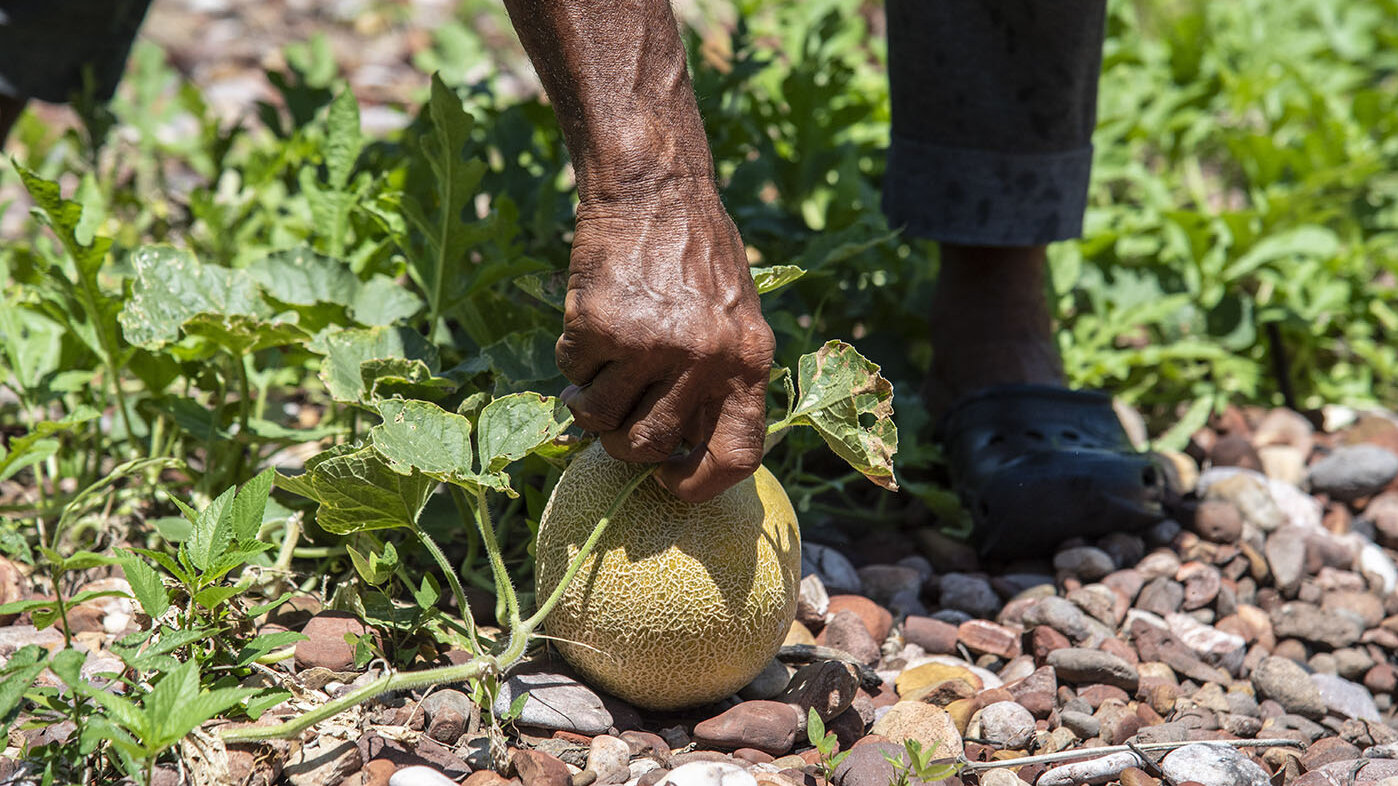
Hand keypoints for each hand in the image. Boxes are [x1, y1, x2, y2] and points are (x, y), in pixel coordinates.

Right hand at [558, 183, 774, 501]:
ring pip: (601, 419)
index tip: (671, 480)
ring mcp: (650, 343)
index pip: (736, 455)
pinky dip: (574, 362)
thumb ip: (722, 380)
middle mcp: (703, 357)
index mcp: (748, 361)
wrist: (654, 186)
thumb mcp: (737, 316)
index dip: (700, 484)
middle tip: (617, 421)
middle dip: (624, 444)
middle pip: (650, 446)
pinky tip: (591, 327)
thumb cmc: (698, 254)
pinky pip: (574, 375)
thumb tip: (685, 452)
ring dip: (591, 405)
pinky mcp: (600, 325)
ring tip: (598, 373)